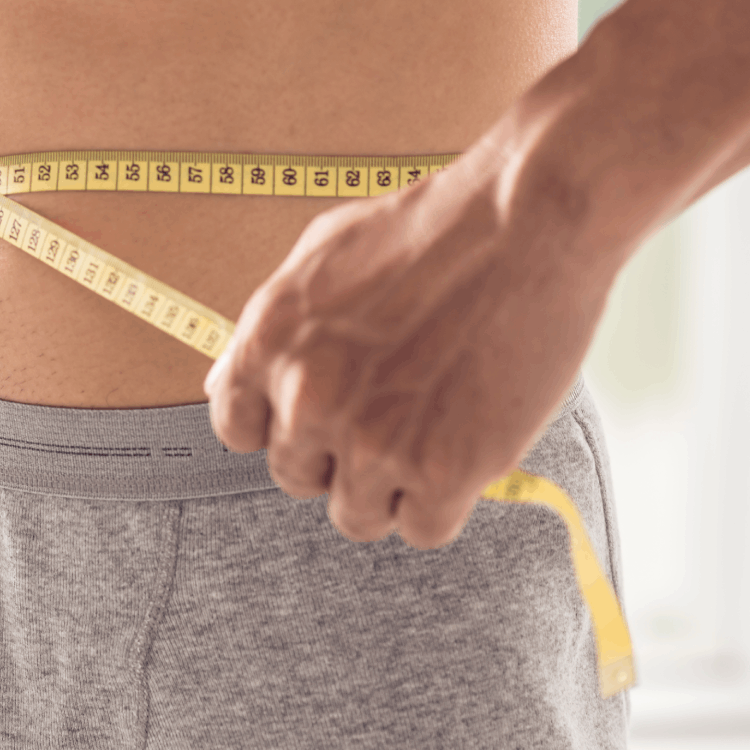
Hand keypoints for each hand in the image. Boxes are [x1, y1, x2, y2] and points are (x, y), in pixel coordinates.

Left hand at [204, 141, 616, 548]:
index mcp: (269, 343)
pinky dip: (442, 503)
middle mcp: (309, 398)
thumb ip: (267, 329)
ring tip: (427, 430)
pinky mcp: (443, 471)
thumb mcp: (317, 256)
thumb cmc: (429, 228)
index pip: (236, 428)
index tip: (312, 416)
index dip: (277, 424)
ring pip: (356, 515)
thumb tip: (224, 382)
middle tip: (387, 414)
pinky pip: (421, 529)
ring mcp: (373, 441)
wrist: (525, 220)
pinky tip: (461, 452)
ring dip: (388, 486)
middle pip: (296, 476)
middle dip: (334, 454)